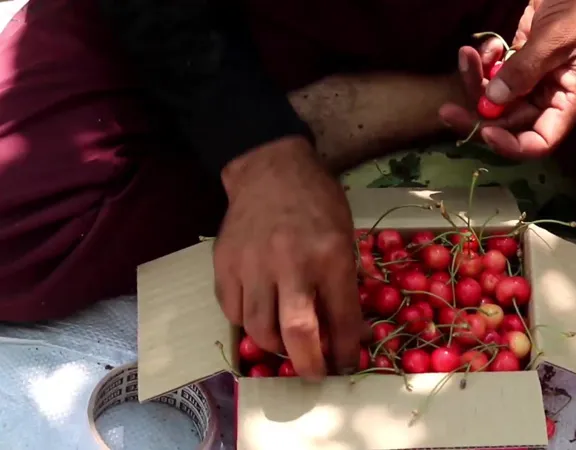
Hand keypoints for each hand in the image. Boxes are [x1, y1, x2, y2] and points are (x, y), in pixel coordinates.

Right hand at [214, 137, 362, 379]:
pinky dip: (248, 323)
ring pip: (259, 329)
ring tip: (286, 344)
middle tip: (314, 373)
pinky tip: (262, 316)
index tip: (344, 364)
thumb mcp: (345, 235)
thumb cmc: (317, 202)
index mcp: (331, 256)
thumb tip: (349, 330)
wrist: (270, 170)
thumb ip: (345, 282)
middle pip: (297, 333)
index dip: (345, 351)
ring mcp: (253, 265)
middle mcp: (291, 263)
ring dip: (276, 347)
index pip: (341, 318)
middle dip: (308, 364)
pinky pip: (234, 311)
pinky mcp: (225, 265)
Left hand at [439, 0, 575, 157]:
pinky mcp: (519, 62)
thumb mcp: (556, 38)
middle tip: (446, 109)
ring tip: (467, 56)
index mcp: (568, 100)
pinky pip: (494, 74)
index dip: (512, 145)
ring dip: (476, 82)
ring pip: (495, 98)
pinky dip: (484, 64)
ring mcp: (532, 80)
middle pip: (508, 123)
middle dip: (478, 114)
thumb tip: (494, 100)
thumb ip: (526, 69)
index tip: (485, 132)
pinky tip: (488, 45)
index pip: (540, 142)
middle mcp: (549, 97)